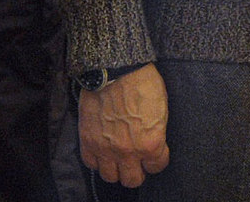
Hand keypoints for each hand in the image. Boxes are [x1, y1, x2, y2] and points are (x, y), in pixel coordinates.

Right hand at [79, 64, 170, 187]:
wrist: (116, 69)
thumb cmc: (143, 84)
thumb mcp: (162, 110)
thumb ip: (157, 133)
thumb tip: (154, 143)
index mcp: (150, 143)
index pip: (157, 166)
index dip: (157, 160)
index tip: (155, 155)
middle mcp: (128, 151)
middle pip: (132, 180)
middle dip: (137, 172)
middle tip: (137, 162)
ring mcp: (105, 148)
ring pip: (110, 177)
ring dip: (116, 169)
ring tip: (119, 159)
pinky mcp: (88, 140)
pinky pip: (91, 163)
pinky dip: (97, 160)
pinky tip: (103, 151)